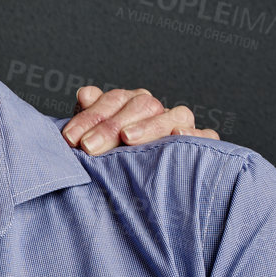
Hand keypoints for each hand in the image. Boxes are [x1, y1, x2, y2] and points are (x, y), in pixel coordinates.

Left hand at [62, 86, 220, 155]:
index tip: (70, 138)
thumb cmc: (108, 157)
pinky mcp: (200, 142)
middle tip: (89, 146)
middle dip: (111, 126)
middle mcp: (156, 109)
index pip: (113, 101)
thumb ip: (89, 115)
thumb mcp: (93, 137)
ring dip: (150, 125)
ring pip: (173, 115)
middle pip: (140, 106)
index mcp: (130, 103)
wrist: (135, 182)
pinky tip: (177, 135)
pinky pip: (205, 135)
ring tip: (128, 138)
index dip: (90, 117)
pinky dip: (194, 134)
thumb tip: (84, 94)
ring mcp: (179, 123)